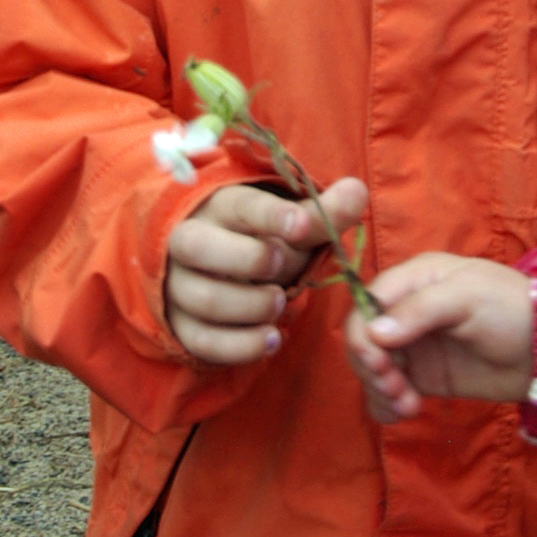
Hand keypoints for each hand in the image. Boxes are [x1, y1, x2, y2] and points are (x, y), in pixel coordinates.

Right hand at [164, 176, 366, 366]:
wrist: (229, 275)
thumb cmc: (265, 242)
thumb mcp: (294, 225)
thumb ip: (324, 214)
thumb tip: (357, 192)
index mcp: (221, 207)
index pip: (238, 205)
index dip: (270, 216)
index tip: (301, 225)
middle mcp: (190, 242)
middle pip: (198, 246)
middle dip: (248, 260)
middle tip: (281, 268)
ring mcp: (180, 286)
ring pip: (203, 298)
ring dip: (250, 306)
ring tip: (280, 304)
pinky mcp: (182, 325)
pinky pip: (203, 340)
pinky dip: (241, 345)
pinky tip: (272, 338)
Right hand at [347, 253, 536, 418]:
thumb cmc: (511, 309)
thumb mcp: (468, 297)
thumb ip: (420, 311)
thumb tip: (375, 334)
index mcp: (414, 280)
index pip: (367, 306)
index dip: (363, 336)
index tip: (379, 364)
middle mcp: (407, 311)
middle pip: (364, 340)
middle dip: (372, 368)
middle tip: (396, 388)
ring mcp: (414, 345)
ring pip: (373, 369)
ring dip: (379, 390)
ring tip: (407, 406)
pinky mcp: (424, 375)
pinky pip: (388, 391)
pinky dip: (386, 404)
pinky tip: (403, 413)